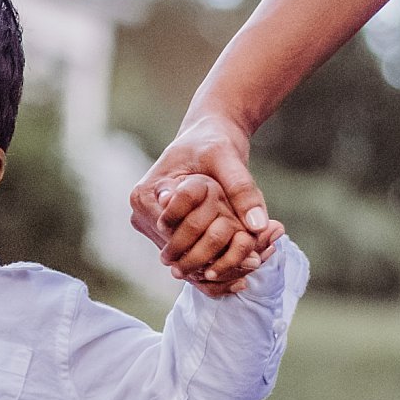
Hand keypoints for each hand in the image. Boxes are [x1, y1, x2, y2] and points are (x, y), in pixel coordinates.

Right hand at [130, 114, 270, 287]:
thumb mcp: (228, 159)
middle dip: (218, 257)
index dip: (211, 246)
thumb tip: (257, 226)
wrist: (208, 137)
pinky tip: (243, 259)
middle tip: (257, 260)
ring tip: (256, 259)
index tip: (249, 247)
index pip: (175, 235)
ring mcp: (151, 228)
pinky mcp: (165, 234)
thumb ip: (241, 190)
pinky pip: (190, 255)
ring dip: (218, 262)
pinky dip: (216, 260)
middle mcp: (141, 216)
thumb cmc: (212, 141)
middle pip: (179, 252)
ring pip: (185, 259)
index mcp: (146, 196)